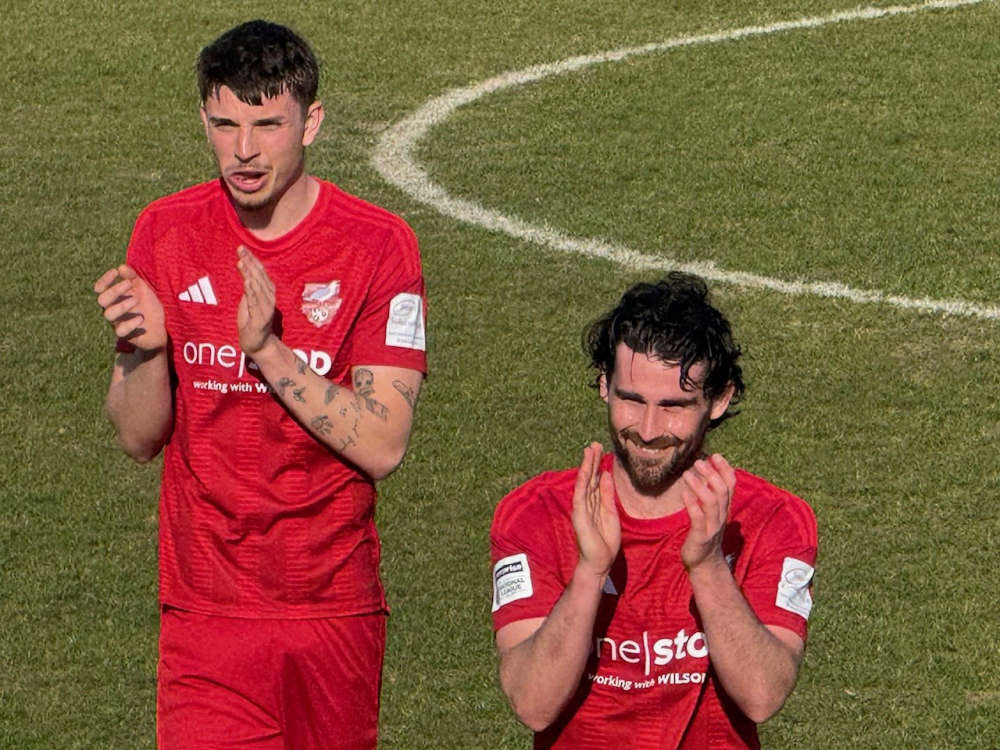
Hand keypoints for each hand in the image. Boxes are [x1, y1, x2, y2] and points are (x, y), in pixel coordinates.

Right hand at [94, 264, 165, 351]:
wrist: (159, 328)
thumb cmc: (148, 306)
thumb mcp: (143, 289)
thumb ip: (133, 278)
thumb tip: (121, 267)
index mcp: (114, 298)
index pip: (100, 288)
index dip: (105, 280)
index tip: (115, 272)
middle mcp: (112, 309)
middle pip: (102, 300)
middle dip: (114, 290)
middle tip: (130, 284)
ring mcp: (117, 322)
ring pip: (108, 314)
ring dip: (121, 305)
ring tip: (136, 300)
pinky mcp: (126, 335)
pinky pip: (120, 331)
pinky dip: (129, 324)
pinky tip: (140, 318)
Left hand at [236, 246, 275, 353]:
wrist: (258, 345)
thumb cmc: (252, 323)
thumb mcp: (248, 302)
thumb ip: (249, 289)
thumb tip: (246, 273)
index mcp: (266, 292)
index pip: (259, 272)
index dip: (251, 259)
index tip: (241, 248)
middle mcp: (269, 298)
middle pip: (260, 277)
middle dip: (250, 262)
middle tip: (240, 249)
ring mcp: (266, 309)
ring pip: (259, 288)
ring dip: (250, 274)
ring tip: (242, 262)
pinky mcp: (262, 319)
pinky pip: (257, 303)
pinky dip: (253, 292)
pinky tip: (247, 282)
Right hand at [571, 442, 619, 578]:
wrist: (600, 562)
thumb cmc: (605, 542)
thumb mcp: (611, 514)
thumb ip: (607, 495)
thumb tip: (606, 475)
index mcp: (595, 503)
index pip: (595, 480)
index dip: (597, 465)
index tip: (600, 449)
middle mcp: (586, 503)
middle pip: (589, 477)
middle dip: (591, 460)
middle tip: (594, 444)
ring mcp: (581, 508)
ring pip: (584, 482)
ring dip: (586, 466)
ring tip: (589, 450)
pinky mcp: (579, 515)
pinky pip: (580, 495)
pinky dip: (581, 482)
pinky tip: (583, 471)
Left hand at [680, 453, 735, 570]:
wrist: (705, 563)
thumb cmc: (704, 533)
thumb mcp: (710, 513)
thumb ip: (709, 494)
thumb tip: (703, 472)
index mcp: (724, 508)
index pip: (731, 485)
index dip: (725, 469)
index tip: (715, 456)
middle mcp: (721, 516)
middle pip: (722, 491)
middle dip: (712, 474)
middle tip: (698, 462)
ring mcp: (712, 526)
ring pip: (712, 502)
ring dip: (700, 486)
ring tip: (687, 474)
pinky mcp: (701, 536)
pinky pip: (698, 517)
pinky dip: (691, 503)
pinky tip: (683, 492)